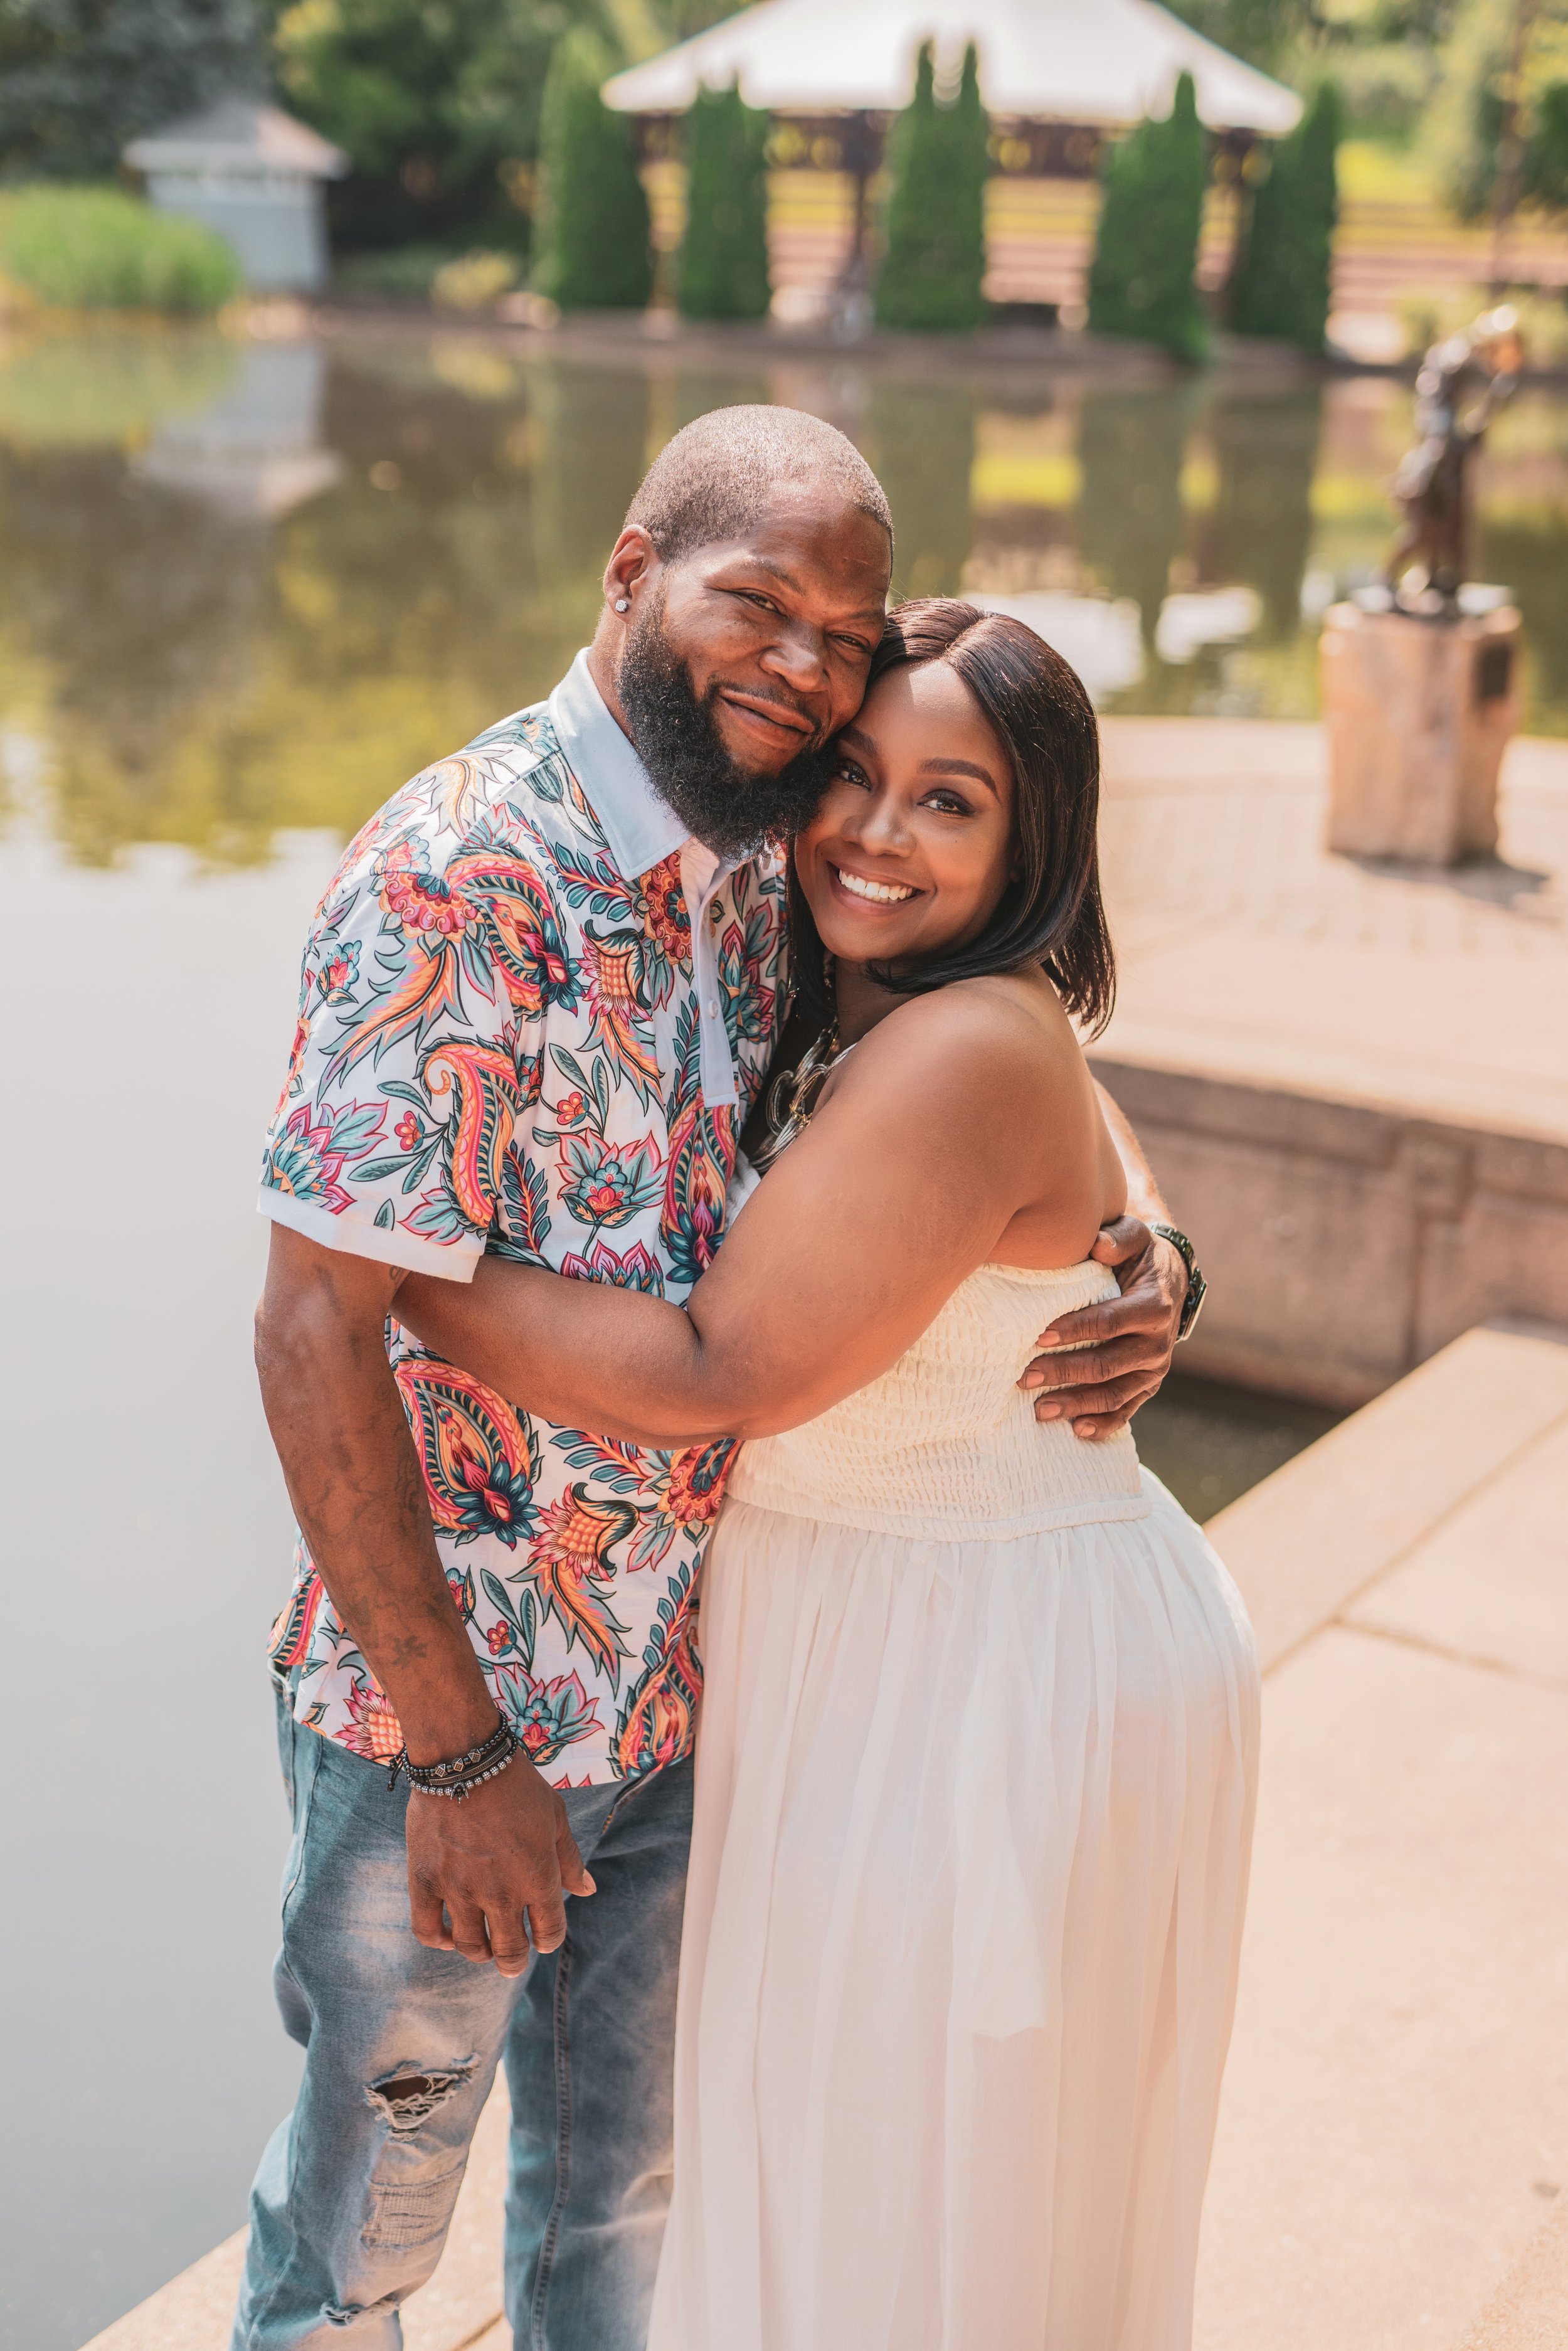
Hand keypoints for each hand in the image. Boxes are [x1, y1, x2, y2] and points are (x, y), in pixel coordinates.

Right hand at [406, 1755, 595, 1976]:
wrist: (464, 1759)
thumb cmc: (517, 1784)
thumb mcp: (555, 1816)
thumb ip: (570, 1859)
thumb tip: (588, 1891)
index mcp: (538, 1878)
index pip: (549, 1932)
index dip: (548, 1939)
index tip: (543, 1936)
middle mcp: (500, 1893)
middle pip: (509, 1951)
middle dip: (514, 1961)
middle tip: (511, 1959)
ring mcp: (459, 1890)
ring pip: (471, 1947)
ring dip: (481, 1953)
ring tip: (484, 1946)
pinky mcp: (425, 1881)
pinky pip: (427, 1930)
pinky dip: (439, 1941)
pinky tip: (449, 1934)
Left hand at [1019, 1216, 1187, 1441]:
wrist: (1168, 1279)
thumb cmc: (1139, 1256)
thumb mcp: (1134, 1237)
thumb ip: (1117, 1238)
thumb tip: (1097, 1245)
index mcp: (1154, 1307)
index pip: (1109, 1323)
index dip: (1074, 1330)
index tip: (1038, 1337)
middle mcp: (1158, 1343)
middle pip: (1107, 1365)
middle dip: (1064, 1373)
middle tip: (1025, 1377)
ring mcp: (1154, 1370)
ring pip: (1115, 1394)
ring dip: (1076, 1404)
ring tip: (1039, 1410)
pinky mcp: (1147, 1386)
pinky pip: (1127, 1411)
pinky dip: (1103, 1424)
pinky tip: (1075, 1431)